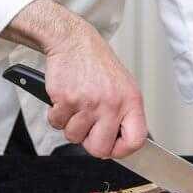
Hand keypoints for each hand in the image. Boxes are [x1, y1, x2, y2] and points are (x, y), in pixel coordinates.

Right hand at [2, 0, 147, 158]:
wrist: (74, 41)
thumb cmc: (96, 64)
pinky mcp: (67, 99)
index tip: (113, 148)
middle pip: (100, 148)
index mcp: (131, 101)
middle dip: (89, 142)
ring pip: (74, 137)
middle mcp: (112, 103)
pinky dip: (57, 115)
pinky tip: (65, 99)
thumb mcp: (123, 87)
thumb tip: (121, 144)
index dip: (123, 151)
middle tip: (87, 128)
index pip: (136, 140)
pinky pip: (57, 124)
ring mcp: (89, 102)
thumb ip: (124, 115)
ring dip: (70, 125)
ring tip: (76, 106)